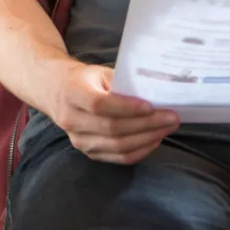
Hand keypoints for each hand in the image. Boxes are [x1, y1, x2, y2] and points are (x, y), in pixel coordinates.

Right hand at [48, 62, 179, 164]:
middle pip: (112, 128)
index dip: (127, 108)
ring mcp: (78, 140)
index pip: (100, 105)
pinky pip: (118, 157)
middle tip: (171, 117)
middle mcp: (71, 119)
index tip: (151, 106)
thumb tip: (157, 92)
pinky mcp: (89, 152)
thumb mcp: (101, 72)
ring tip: (167, 128)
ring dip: (147, 138)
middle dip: (146, 124)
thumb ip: (123, 82)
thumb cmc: (86, 79)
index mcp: (73, 93)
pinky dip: (140, 150)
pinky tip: (154, 140)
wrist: (58, 93)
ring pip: (117, 146)